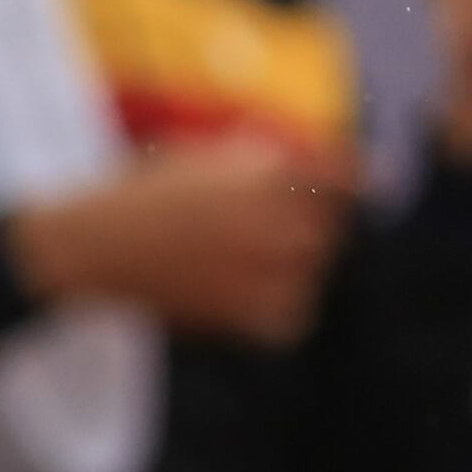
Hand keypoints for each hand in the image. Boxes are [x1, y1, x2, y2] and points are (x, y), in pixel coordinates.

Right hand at [6, 133, 359, 346]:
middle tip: (258, 235)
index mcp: (269, 171)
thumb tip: (329, 159)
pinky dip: (276, 312)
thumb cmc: (146, 194)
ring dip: (290, 271)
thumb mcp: (207, 154)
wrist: (89, 247)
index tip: (383, 186)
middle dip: (309, 230)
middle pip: (332, 230)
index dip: (368, 179)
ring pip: (313, 274)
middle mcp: (277, 216)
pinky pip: (292, 317)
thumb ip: (268, 156)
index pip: (347, 173)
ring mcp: (265, 266)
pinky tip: (239, 297)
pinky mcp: (247, 311)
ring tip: (237, 264)